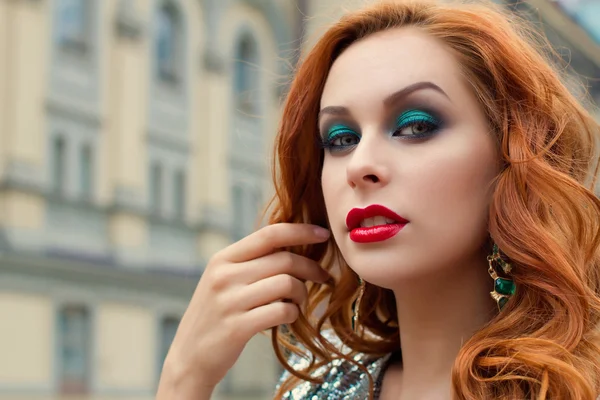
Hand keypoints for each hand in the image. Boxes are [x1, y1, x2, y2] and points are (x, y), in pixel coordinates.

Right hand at [156, 223, 330, 398]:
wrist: (189, 358)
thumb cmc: (215, 315)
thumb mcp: (223, 280)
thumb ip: (251, 262)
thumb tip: (295, 244)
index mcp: (223, 259)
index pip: (269, 234)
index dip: (301, 231)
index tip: (323, 234)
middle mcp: (224, 276)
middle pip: (284, 260)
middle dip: (311, 268)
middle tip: (323, 277)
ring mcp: (229, 301)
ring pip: (287, 284)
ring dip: (303, 293)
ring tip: (299, 302)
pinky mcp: (238, 327)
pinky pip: (282, 311)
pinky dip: (293, 313)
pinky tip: (288, 317)